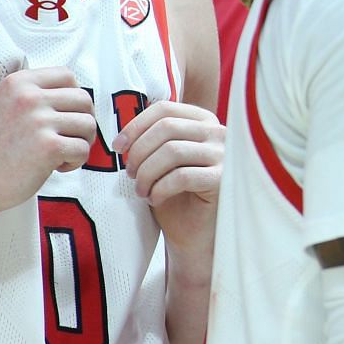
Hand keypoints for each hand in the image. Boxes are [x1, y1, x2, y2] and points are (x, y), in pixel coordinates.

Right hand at [0, 66, 95, 213]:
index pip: (66, 75)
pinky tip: (59, 166)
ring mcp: (39, 122)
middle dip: (83, 119)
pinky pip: (83, 148)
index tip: (66, 111)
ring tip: (65, 152)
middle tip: (70, 135)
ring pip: (88, 124)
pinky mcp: (49, 147)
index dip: (74, 93)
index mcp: (18, 83)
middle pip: (83, 99)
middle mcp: (29, 98)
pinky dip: (77, 160)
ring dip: (82, 141)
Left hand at [116, 100, 222, 271]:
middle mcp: (219, 132)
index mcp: (203, 121)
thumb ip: (152, 141)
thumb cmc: (177, 196)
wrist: (195, 234)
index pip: (165, 109)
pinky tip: (155, 199)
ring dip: (146, 173)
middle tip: (129, 175)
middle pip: (167, 127)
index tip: (118, 148)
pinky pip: (182, 176)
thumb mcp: (161, 162)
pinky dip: (160, 188)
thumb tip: (123, 135)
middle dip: (139, 152)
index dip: (135, 126)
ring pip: (173, 151)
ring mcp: (225, 155)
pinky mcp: (224, 180)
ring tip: (140, 190)